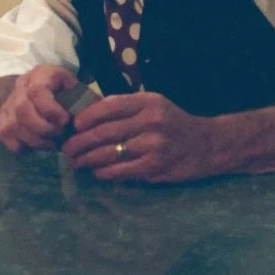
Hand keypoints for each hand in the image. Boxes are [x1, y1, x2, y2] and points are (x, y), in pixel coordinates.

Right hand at [0, 64, 80, 152]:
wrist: (33, 87)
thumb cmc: (60, 89)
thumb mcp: (73, 86)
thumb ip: (82, 99)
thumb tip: (93, 117)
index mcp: (40, 74)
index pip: (37, 91)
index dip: (51, 110)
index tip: (65, 121)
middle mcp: (20, 87)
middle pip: (22, 110)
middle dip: (43, 128)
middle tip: (59, 135)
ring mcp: (8, 104)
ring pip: (13, 126)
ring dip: (36, 141)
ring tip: (53, 144)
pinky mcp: (2, 120)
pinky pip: (6, 137)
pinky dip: (21, 146)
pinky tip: (36, 145)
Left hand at [63, 91, 219, 182]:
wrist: (207, 145)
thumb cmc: (173, 123)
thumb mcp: (154, 104)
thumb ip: (125, 106)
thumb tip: (88, 112)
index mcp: (148, 102)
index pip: (109, 107)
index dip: (86, 117)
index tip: (73, 125)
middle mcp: (151, 121)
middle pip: (104, 132)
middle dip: (80, 142)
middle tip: (66, 148)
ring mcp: (154, 145)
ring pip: (109, 153)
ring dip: (87, 159)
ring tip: (75, 161)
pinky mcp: (155, 167)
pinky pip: (121, 170)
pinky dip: (104, 172)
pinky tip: (96, 171)